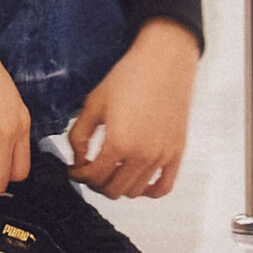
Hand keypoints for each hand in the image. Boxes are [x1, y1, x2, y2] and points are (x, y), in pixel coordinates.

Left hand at [67, 19, 199, 199]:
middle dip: (96, 182)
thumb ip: (78, 135)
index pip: (93, 177)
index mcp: (119, 143)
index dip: (79, 175)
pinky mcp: (177, 153)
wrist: (163, 61)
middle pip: (113, 190)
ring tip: (111, 170)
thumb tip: (77, 159)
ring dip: (119, 185)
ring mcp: (162, 156)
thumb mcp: (94, 103)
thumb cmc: (129, 76)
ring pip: (135, 191)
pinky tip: (137, 180)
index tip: (75, 169)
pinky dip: (149, 191)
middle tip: (90, 169)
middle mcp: (142, 155)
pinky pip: (163, 187)